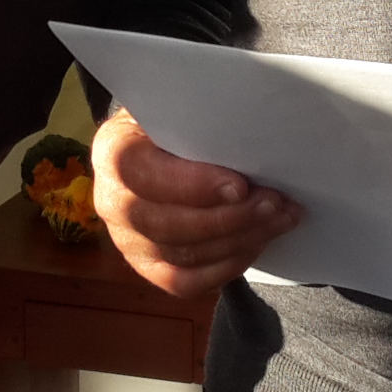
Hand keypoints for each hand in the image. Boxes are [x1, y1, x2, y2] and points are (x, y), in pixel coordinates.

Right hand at [93, 106, 299, 301]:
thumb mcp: (179, 110)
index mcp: (113, 152)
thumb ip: (200, 123)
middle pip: (169, 223)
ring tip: (279, 218)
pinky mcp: (147, 267)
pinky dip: (226, 267)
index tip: (240, 186)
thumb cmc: (175, 125)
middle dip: (231, 217)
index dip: (193, 185)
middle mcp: (111, 201)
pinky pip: (186, 282)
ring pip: (184, 254)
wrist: (158, 150)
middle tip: (275, 202)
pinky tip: (256, 243)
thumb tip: (248, 136)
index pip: (144, 175)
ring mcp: (127, 240)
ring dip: (240, 239)